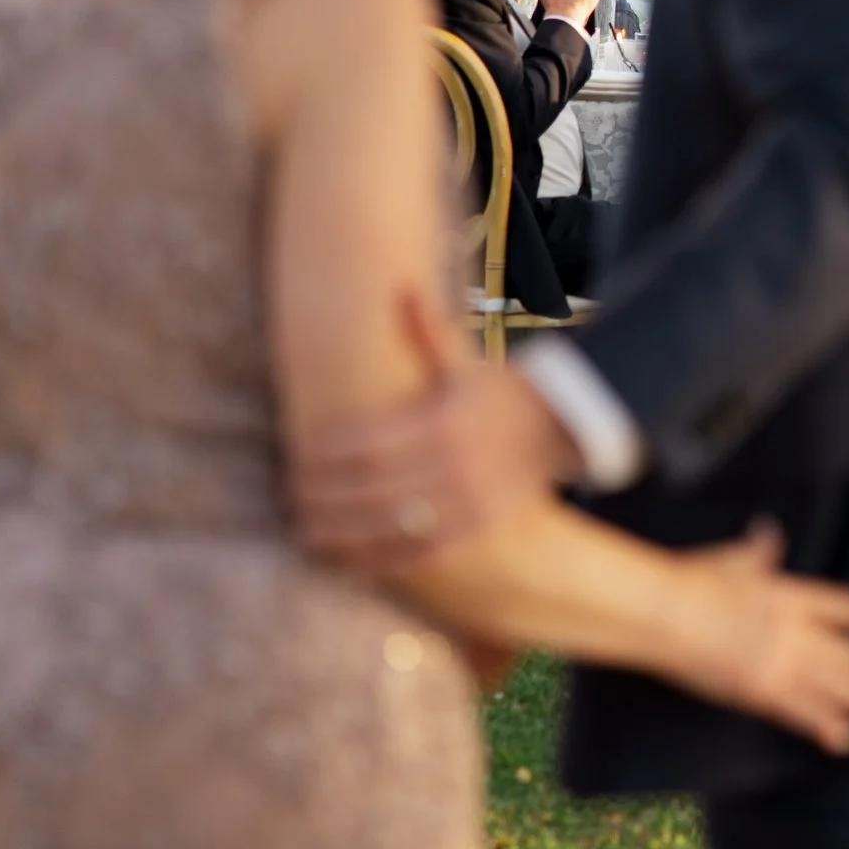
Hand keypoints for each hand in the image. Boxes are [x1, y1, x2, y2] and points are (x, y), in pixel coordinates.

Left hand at [290, 293, 580, 571]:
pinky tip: (347, 559)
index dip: (326, 454)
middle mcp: (452, 464)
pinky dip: (379, 559)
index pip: (369, 444)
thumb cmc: (499, 393)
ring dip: (340, 532)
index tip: (296, 455)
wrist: (560, 429)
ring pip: (388, 524)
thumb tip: (401, 288)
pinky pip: (418, 552)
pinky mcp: (475, 529)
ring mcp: (465, 501)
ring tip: (304, 532)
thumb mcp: (465, 362)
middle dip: (323, 495)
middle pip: (370, 487)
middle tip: (289, 496)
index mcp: (442, 420)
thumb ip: (429, 331)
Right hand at [670, 522, 848, 754]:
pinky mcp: (761, 691)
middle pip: (841, 649)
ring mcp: (780, 661)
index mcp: (788, 593)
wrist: (668, 612)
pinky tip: (847, 736)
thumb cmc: (692, 581)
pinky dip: (826, 725)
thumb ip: (757, 551)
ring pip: (831, 682)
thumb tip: (769, 530)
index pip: (837, 604)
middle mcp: (793, 629)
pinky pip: (801, 712)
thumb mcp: (731, 559)